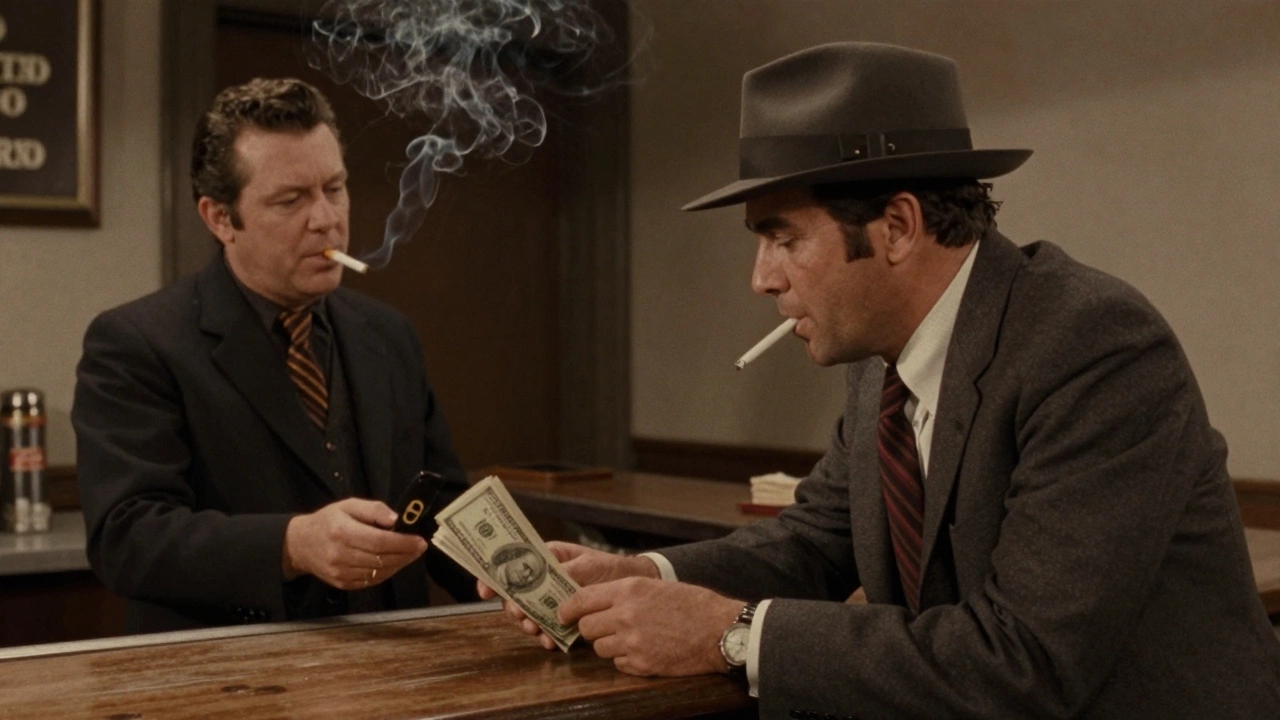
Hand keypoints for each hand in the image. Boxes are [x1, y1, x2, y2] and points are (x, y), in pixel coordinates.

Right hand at [283, 498, 427, 588]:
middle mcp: (340, 555)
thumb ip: (374, 510)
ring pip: (378, 573)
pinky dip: (386, 573)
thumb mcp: (349, 505)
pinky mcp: (341, 584)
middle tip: (420, 547)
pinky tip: (394, 563)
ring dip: (399, 565)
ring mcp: (340, 572)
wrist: (300, 544)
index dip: (402, 543)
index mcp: (342, 532)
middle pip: (381, 559)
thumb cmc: (328, 521)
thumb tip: (396, 520)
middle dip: (405, 554)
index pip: (379, 542)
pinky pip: (370, 581)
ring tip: (410, 554)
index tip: (420, 541)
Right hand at [477, 541, 659, 647]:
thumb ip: (567, 570)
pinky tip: (550, 642)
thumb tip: (548, 578)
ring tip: (534, 630)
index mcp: (546, 559)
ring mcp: (551, 600)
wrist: (633, 587)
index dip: (494, 576)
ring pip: (527, 614)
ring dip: (527, 623)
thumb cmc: (610, 568)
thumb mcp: (589, 564)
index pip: (513, 564)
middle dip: (513, 607)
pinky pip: (546, 629)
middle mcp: (544, 580)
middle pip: (515, 594)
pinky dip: (545, 636)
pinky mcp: (562, 619)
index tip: (484, 591)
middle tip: (520, 615)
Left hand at [561, 578, 742, 676]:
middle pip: (587, 627)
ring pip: (600, 648)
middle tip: (603, 627)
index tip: (563, 614)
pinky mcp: (641, 664)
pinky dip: (625, 659)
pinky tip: (643, 650)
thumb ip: (623, 593)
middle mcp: (626, 615)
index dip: (567, 609)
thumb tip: (593, 603)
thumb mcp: (654, 587)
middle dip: (591, 628)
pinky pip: (618, 663)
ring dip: (608, 644)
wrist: (720, 630)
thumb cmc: (691, 604)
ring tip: (630, 638)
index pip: (581, 599)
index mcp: (629, 589)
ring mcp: (632, 642)